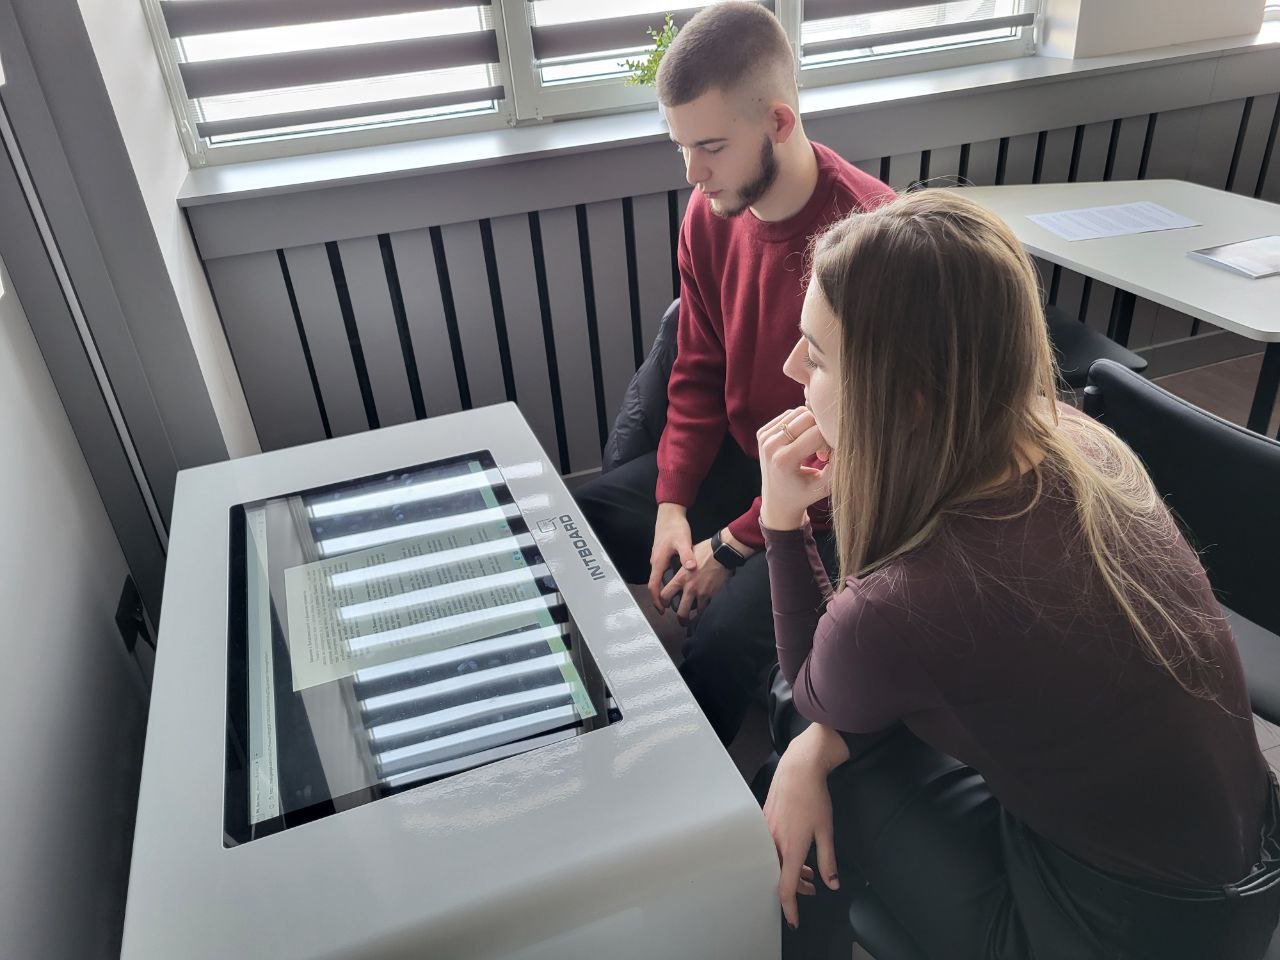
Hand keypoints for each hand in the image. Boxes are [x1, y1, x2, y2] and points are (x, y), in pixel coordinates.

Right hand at [648, 503, 695, 611]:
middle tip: (669, 609)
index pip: (653, 586)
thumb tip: (691, 569)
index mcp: (659, 561)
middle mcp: (656, 562)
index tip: (662, 610)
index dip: (657, 600)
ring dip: (663, 590)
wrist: (669, 514)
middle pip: (654, 585)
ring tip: (674, 599)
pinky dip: (666, 581)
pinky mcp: (662, 555)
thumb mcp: (683, 540)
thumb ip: (687, 555)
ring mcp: (658, 558)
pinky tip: (676, 583)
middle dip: (660, 599)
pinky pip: (661, 572)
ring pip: (658, 579)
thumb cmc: (675, 527)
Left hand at [658, 536, 733, 625]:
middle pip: (681, 611)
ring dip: (695, 615)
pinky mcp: (713, 594)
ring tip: (696, 616)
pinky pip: (707, 607)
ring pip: (695, 612)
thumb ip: (683, 564)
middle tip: (682, 621)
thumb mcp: (688, 556)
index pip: (665, 595)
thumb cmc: (706, 550)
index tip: (666, 604)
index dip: (663, 602)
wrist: (723, 552)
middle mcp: (690, 588)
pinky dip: (706, 608)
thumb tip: (680, 566)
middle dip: (681, 619)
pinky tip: (706, 608)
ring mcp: (702, 593)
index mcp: (680, 578)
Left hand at [758, 407, 830, 530]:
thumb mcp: (826, 485)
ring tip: (812, 447)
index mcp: (783, 460)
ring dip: (812, 425)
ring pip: (799, 412)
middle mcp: (770, 445)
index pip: (817, 433)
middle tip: (822, 451)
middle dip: (821, 429)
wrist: (777, 501)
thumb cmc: (805, 495)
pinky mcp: (762, 433)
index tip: (828, 457)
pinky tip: (802, 442)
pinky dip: (801, 425)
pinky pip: (789, 415)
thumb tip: (848, 438)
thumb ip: (839, 463)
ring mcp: (764, 437)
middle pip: (808, 416)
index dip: (830, 441)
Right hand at [763, 723, 849, 928]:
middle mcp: (774, 842)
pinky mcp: (764, 821)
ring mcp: (766, 832)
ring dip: (792, 871)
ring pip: (775, 862)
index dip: (790, 908)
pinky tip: (797, 850)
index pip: (787, 888)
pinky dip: (783, 855)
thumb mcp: (827, 831)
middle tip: (813, 889)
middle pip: (780, 876)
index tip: (794, 920)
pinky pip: (770, 847)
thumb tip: (831, 883)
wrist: (799, 768)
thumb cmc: (814, 796)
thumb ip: (828, 861)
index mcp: (791, 848)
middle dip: (797, 888)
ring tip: (810, 871)